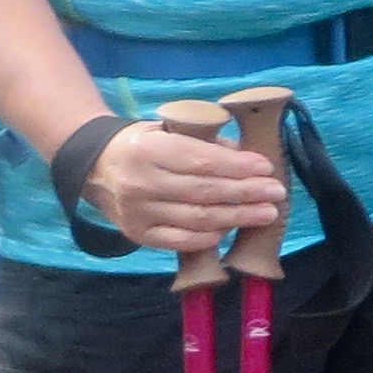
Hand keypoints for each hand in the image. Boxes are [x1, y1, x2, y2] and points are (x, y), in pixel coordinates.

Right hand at [75, 115, 286, 258]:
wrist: (95, 168)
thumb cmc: (143, 145)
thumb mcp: (168, 131)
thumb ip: (205, 142)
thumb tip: (249, 158)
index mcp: (149, 150)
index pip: (202, 161)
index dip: (238, 167)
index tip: (266, 168)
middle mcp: (141, 183)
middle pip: (204, 192)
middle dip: (246, 193)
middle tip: (277, 193)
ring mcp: (138, 213)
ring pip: (197, 219)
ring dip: (237, 217)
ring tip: (266, 213)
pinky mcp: (138, 234)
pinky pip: (181, 241)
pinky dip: (210, 237)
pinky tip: (231, 228)